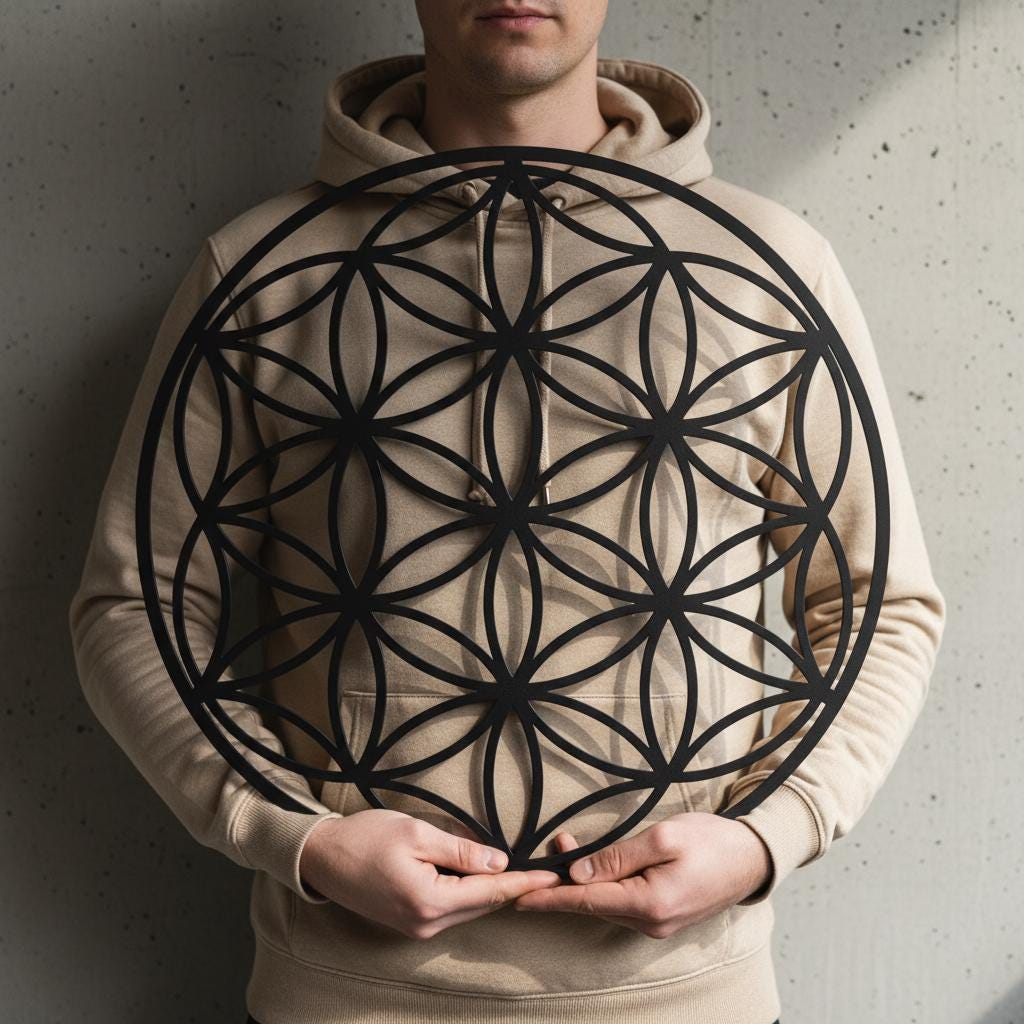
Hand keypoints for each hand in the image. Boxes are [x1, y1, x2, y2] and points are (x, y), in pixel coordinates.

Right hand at [299, 809, 561, 939]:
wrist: (322, 857)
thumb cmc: (365, 838)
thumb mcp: (417, 833)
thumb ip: (461, 852)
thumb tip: (499, 863)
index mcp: (430, 901)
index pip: (490, 892)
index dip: (524, 882)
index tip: (553, 876)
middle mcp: (426, 924)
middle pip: (483, 904)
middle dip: (515, 888)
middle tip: (546, 872)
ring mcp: (417, 927)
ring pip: (469, 908)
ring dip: (494, 891)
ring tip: (524, 874)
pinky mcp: (409, 923)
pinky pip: (452, 909)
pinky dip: (471, 894)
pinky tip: (484, 879)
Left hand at [512, 811, 771, 938]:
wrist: (752, 858)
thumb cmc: (711, 842)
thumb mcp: (663, 838)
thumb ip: (618, 857)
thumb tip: (578, 872)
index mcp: (649, 904)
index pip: (585, 900)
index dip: (549, 897)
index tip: (517, 897)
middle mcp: (649, 922)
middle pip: (592, 901)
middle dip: (562, 881)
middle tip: (543, 851)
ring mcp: (656, 923)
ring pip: (605, 901)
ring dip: (582, 880)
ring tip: (563, 848)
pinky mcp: (661, 915)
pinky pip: (621, 901)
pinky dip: (602, 884)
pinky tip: (593, 866)